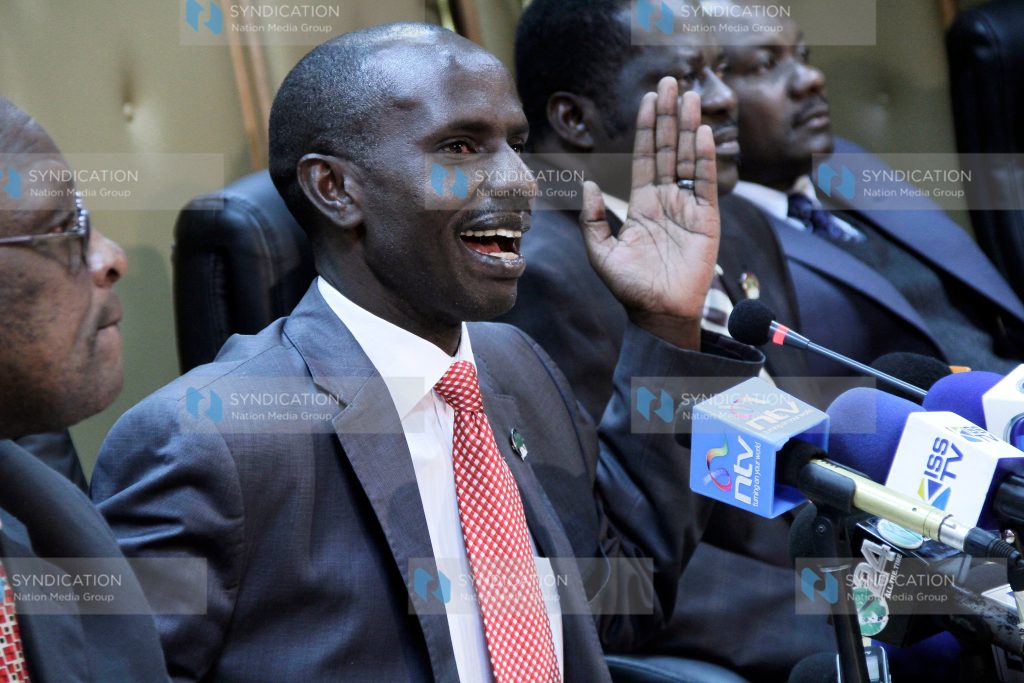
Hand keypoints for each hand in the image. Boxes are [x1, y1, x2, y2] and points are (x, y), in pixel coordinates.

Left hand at [578, 77, 719, 349]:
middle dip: (668, 116)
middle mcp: (666, 201)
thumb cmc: (630, 289)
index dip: (646, 128)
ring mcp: (688, 208)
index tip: (648, 99)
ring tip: (689, 96)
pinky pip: (704, 183)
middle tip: (670, 81)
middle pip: (667, 149)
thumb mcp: (601, 253)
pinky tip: (702, 133)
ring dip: (688, 127)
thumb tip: (588, 186)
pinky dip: (703, 159)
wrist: (658, 315)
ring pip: (687, 159)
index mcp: (642, 205)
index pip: (644, 157)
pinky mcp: (706, 220)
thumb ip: (593, 220)